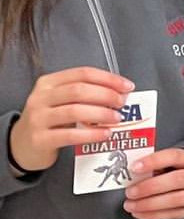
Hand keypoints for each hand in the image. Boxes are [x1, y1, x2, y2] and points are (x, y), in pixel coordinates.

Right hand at [8, 67, 134, 173]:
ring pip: (74, 111)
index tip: (127, 86)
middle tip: (122, 103)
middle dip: (106, 95)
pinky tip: (105, 134)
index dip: (108, 78)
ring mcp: (38, 118)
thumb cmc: (49, 119)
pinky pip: (70, 135)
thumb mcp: (61, 101)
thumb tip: (120, 93)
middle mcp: (41, 97)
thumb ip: (85, 94)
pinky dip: (91, 134)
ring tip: (117, 118)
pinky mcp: (40, 139)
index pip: (82, 74)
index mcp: (49, 83)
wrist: (21, 144)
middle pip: (79, 90)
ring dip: (101, 114)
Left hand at [123, 148, 183, 218]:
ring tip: (130, 205)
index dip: (154, 161)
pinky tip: (138, 213)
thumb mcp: (166, 164)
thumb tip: (131, 173)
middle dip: (150, 187)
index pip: (174, 156)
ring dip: (149, 204)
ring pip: (176, 200)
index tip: (134, 168)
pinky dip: (153, 215)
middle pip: (177, 179)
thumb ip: (153, 167)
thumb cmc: (173, 173)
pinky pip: (173, 215)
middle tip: (130, 192)